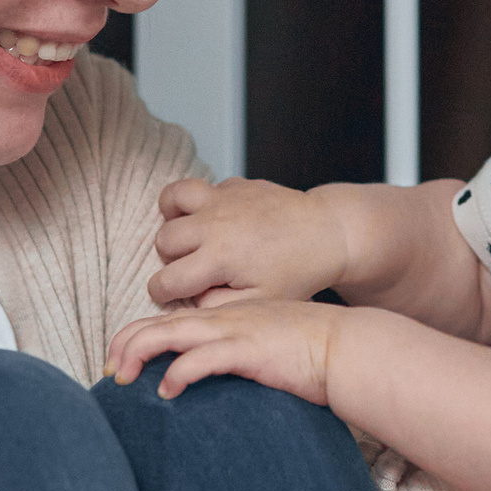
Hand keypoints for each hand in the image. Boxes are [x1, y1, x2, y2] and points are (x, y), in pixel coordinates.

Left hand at [106, 300, 349, 404]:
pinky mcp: (247, 350)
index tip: (118, 364)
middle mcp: (220, 319)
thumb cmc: (308, 352)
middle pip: (156, 324)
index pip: (164, 320)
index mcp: (222, 317)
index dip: (133, 339)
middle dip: (123, 346)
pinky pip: (202, 358)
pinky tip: (166, 392)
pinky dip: (177, 373)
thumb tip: (205, 380)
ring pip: (169, 334)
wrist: (346, 346)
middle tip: (110, 374)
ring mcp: (233, 331)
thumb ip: (231, 355)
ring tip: (123, 380)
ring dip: (138, 355)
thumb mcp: (261, 346)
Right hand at [146, 177, 349, 308]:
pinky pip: (196, 187)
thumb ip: (216, 306)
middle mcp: (214, 224)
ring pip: (169, 199)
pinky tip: (209, 218)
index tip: (174, 294)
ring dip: (172, 219)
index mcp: (219, 258)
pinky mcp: (233, 183)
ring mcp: (222, 198)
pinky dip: (194, 202)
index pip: (165, 280)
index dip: (163, 293)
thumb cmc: (296, 273)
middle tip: (191, 267)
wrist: (327, 233)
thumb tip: (187, 301)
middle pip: (163, 240)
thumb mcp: (260, 301)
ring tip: (188, 235)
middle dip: (169, 258)